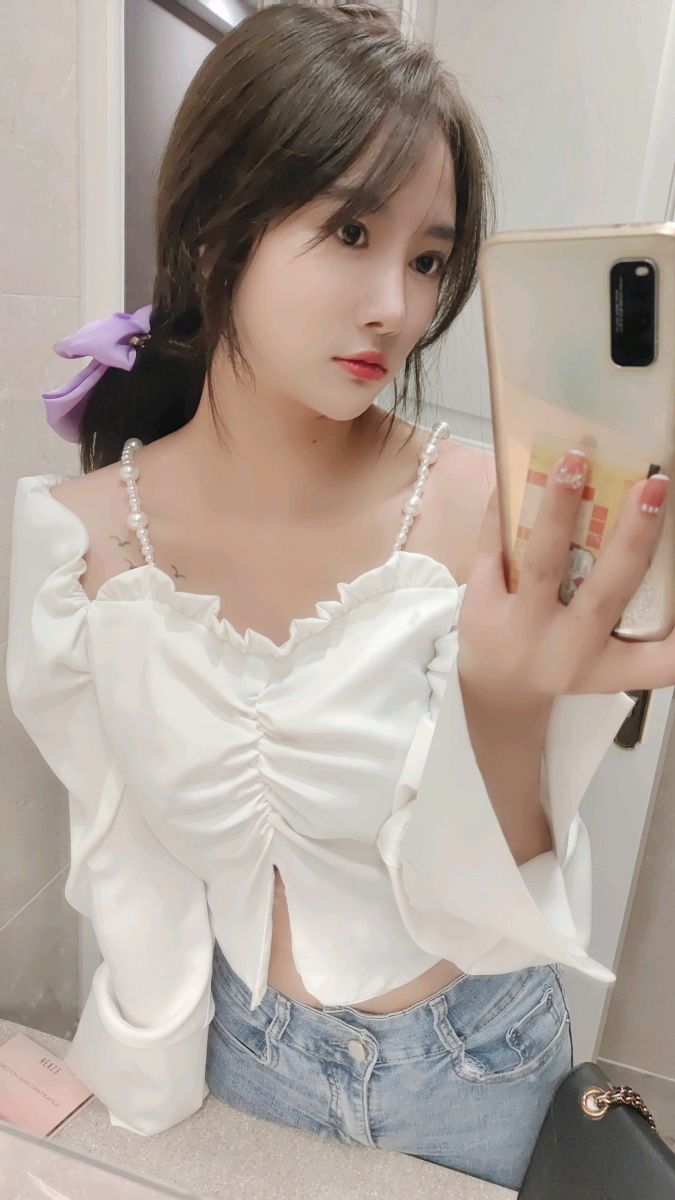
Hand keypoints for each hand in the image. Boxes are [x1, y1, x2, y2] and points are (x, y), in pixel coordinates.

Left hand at [457, 450, 673, 701]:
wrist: (496, 688)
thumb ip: (637, 618)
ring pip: (542, 563)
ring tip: (575, 460)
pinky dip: (503, 509)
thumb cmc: (565, 657)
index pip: (660, 662)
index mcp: (608, 666)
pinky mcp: (482, 603)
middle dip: (633, 539)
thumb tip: (652, 533)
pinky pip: (491, 547)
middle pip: (606, 593)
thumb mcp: (606, 656)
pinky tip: (516, 469)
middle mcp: (568, 649)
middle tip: (654, 487)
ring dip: (559, 510)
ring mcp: (522, 626)